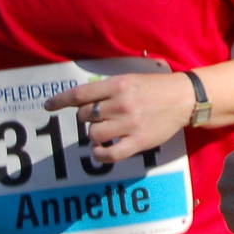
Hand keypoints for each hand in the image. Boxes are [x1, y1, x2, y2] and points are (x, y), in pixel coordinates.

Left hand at [45, 72, 192, 164]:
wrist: (185, 98)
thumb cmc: (156, 87)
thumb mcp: (131, 79)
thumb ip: (108, 89)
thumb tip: (82, 102)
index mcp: (119, 85)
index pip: (80, 94)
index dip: (60, 101)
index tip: (48, 106)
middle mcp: (121, 104)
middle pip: (85, 116)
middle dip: (86, 117)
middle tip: (99, 117)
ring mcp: (129, 124)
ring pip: (93, 134)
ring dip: (94, 134)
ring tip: (105, 131)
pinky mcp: (138, 141)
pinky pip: (109, 154)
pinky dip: (99, 154)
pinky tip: (99, 150)